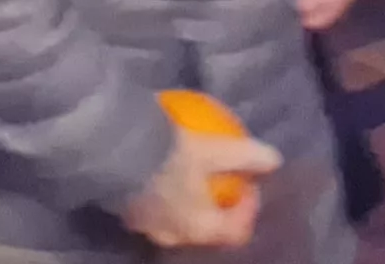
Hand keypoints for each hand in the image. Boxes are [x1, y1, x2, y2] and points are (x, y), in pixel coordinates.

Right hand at [118, 120, 279, 250]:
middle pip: (204, 228)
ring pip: (173, 219)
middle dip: (213, 206)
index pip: (236, 231)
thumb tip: (275, 159)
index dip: (248, 211)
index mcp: (199, 227)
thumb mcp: (215, 149)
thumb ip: (247, 156)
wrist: (109, 151)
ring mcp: (146, 226)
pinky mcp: (123, 210)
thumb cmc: (169, 155)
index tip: (249, 184)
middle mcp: (174, 235)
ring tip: (185, 173)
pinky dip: (157, 191)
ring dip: (183, 200)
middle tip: (218, 178)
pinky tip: (155, 164)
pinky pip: (148, 205)